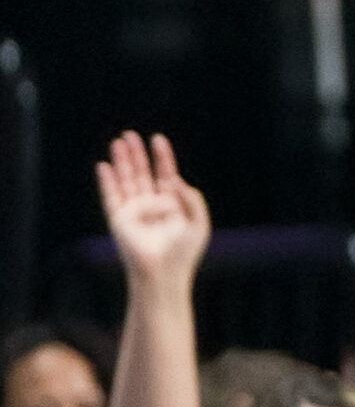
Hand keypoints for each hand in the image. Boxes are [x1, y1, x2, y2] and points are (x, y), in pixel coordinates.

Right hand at [95, 132, 210, 291]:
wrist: (164, 272)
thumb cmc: (184, 253)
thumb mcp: (199, 223)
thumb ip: (192, 199)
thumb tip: (174, 180)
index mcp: (171, 205)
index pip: (164, 174)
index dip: (162, 157)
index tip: (158, 139)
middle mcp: (151, 205)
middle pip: (142, 173)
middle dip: (137, 154)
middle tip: (130, 135)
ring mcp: (134, 211)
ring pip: (127, 180)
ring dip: (122, 161)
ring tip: (118, 142)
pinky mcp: (119, 220)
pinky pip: (111, 196)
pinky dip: (107, 181)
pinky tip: (104, 165)